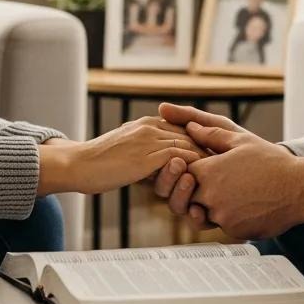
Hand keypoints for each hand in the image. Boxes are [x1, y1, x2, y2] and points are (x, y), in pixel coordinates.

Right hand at [39, 117, 204, 195]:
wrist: (78, 165)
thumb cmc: (98, 163)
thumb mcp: (126, 151)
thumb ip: (145, 153)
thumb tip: (160, 166)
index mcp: (146, 124)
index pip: (182, 128)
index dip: (200, 141)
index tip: (215, 155)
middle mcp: (150, 127)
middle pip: (190, 134)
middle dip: (208, 148)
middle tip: (226, 164)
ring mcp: (148, 140)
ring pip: (187, 144)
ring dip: (203, 159)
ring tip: (219, 173)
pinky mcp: (146, 156)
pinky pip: (178, 157)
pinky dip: (192, 166)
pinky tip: (201, 179)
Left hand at [158, 116, 303, 239]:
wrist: (299, 189)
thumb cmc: (272, 162)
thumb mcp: (241, 140)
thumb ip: (211, 134)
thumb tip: (191, 126)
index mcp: (208, 171)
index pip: (181, 173)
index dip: (187, 169)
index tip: (198, 166)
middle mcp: (210, 196)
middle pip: (187, 197)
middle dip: (195, 190)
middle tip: (218, 182)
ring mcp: (222, 217)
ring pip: (204, 214)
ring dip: (212, 206)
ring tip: (234, 193)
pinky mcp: (234, 232)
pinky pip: (223, 226)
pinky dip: (230, 218)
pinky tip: (247, 205)